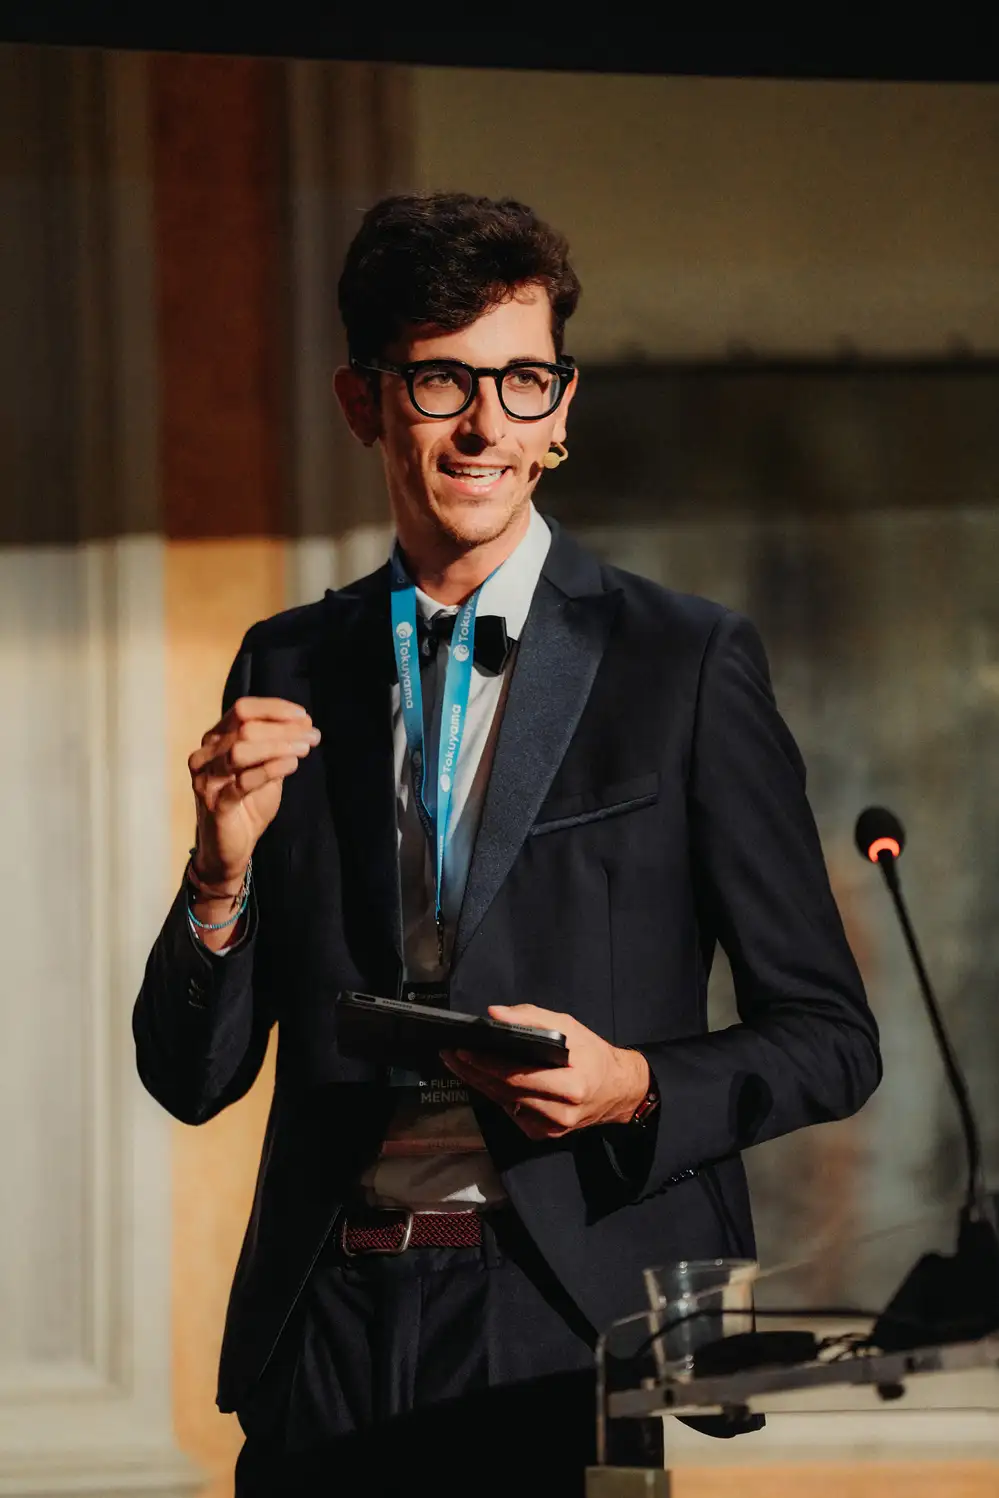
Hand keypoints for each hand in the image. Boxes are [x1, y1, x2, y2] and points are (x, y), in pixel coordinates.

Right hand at [188, 697, 319, 884]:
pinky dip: (270, 769)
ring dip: (278, 745)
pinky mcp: (215, 804)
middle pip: (244, 727)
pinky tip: (292, 764)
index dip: (275, 708)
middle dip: (283, 728)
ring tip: (305, 748)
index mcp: (215, 740)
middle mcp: (205, 755)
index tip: (304, 716)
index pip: (242, 709)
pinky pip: (243, 782)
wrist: (229, 850)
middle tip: (312, 735)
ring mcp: (207, 780)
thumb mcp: (266, 770)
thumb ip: (279, 747)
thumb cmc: (247, 806)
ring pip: (241, 750)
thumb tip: (305, 722)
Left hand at [440, 1004, 649, 1139]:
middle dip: (474, 1072)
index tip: (462, 1050)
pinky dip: (496, 1094)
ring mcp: (551, 1129)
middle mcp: (560, 1114)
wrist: (618, 1091)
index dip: (487, 1064)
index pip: (519, 1076)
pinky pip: (512, 1112)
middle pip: (505, 1093)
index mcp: (571, 1086)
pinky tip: (482, 1078)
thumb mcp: (570, 1027)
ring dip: (479, 1084)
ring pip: (505, 1104)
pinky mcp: (544, 1135)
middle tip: (450, 1055)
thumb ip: (532, 1019)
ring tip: (458, 1064)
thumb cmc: (594, 1054)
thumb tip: (495, 1015)